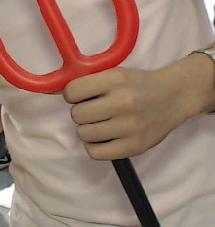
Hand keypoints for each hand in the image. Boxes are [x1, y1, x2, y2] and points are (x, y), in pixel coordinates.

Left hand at [64, 59, 201, 159]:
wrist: (173, 95)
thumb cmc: (137, 83)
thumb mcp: (113, 73)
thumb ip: (86, 82)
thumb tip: (52, 91)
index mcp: (114, 80)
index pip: (71, 92)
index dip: (72, 95)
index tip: (81, 96)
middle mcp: (122, 103)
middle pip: (76, 115)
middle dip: (81, 112)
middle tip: (94, 110)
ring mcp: (129, 127)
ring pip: (83, 134)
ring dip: (87, 129)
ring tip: (100, 123)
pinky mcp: (135, 146)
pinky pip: (96, 153)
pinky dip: (94, 146)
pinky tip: (103, 137)